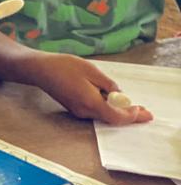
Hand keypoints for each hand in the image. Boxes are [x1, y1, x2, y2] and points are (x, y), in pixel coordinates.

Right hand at [25, 54, 152, 124]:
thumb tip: (120, 96)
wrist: (39, 69)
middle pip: (111, 118)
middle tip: (145, 111)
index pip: (117, 117)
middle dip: (128, 114)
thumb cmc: (64, 66)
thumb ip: (109, 85)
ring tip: (128, 101)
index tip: (143, 111)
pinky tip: (108, 96)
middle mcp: (85, 111)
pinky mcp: (74, 108)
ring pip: (103, 114)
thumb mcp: (92, 71)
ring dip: (116, 109)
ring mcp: (78, 111)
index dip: (132, 116)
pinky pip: (95, 110)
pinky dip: (105, 106)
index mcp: (91, 103)